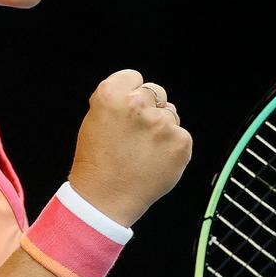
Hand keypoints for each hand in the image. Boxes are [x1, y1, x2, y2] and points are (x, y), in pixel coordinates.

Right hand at [69, 69, 191, 226]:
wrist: (105, 199)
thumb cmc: (96, 162)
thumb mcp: (94, 119)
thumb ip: (116, 100)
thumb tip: (139, 92)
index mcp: (111, 95)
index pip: (134, 77)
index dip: (129, 93)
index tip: (126, 110)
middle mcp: (138, 105)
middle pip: (156, 92)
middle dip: (149, 108)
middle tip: (135, 133)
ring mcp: (162, 124)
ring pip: (171, 115)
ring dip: (162, 128)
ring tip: (142, 151)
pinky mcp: (181, 142)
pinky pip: (181, 136)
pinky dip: (171, 147)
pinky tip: (154, 160)